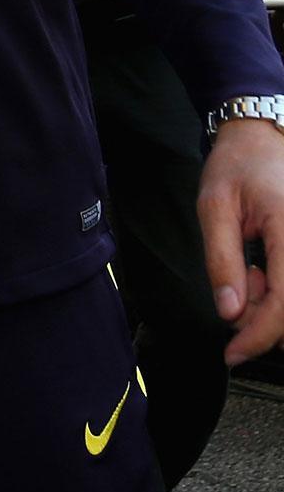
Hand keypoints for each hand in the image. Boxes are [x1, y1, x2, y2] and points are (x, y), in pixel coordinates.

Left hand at [199, 118, 283, 365]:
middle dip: (262, 318)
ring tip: (247, 272)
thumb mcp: (214, 208)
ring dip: (272, 305)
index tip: (233, 353)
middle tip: (236, 287)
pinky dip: (280, 292)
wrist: (262, 138)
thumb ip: (222, 261)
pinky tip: (262, 270)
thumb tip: (230, 313)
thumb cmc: (237, 167)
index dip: (259, 335)